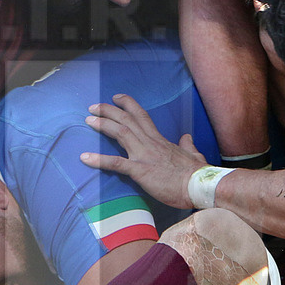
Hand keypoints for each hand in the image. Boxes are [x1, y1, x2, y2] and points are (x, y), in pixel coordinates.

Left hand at [80, 94, 205, 209]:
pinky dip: (99, 160)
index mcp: (160, 140)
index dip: (128, 104)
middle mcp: (150, 143)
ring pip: (120, 132)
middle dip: (108, 110)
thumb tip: (186, 137)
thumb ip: (187, 145)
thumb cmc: (196, 174)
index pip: (142, 116)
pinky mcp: (141, 170)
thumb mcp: (194, 154)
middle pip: (127, 119)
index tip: (116, 98)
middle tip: (93, 107)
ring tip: (88, 120)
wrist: (200, 186)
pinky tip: (85, 158)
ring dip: (103, 124)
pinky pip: (116, 163)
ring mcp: (144, 155)